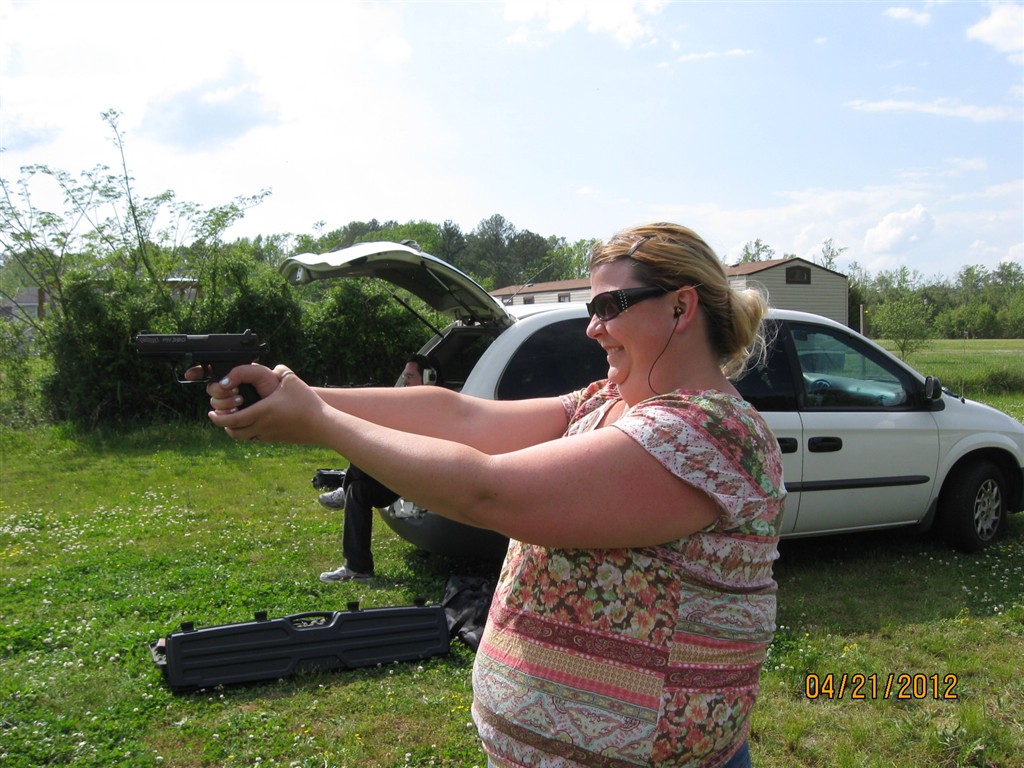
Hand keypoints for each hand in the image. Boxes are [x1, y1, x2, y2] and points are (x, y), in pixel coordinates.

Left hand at [201, 364, 327, 443]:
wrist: (322, 425)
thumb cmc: (307, 404)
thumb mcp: (292, 381)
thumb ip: (280, 371)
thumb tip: (273, 368)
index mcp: (261, 412)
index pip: (232, 419)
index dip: (218, 418)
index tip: (211, 413)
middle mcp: (262, 426)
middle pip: (234, 432)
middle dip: (223, 425)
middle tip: (219, 417)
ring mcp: (269, 434)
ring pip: (244, 437)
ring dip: (235, 430)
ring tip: (234, 420)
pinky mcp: (277, 439)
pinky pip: (257, 438)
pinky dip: (249, 433)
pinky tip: (254, 423)